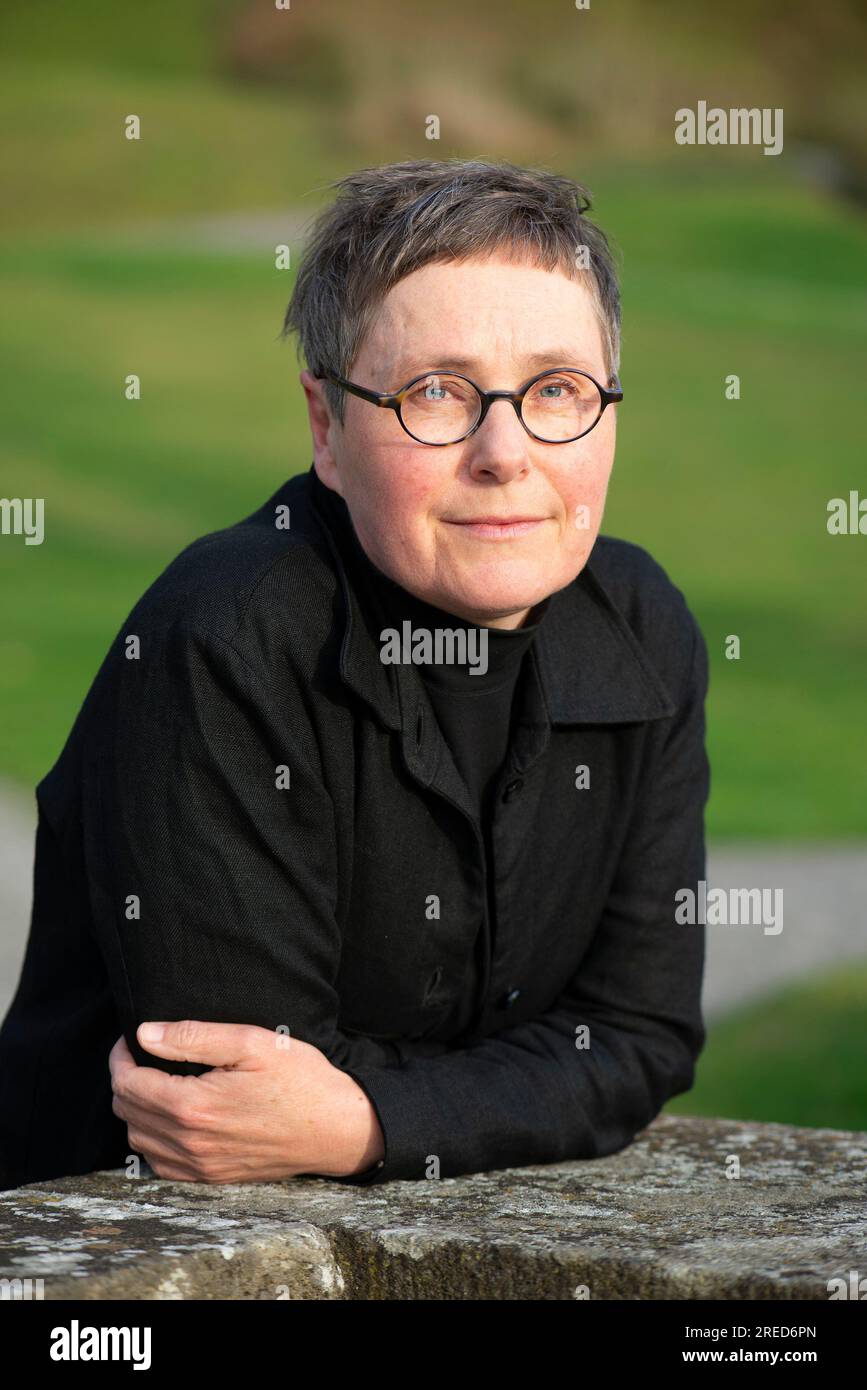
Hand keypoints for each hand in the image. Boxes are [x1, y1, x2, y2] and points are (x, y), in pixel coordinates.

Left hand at [109, 1020, 384, 1182]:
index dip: (121, 1057)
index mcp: (193, 1106)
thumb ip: (193, 1037)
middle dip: (126, 1079)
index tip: (131, 1039)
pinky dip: (153, 1139)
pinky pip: (160, 1165)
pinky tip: (171, 1118)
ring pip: (138, 1140)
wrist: (336, 1128)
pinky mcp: (211, 1179)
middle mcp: (190, 1143)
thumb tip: (145, 1033)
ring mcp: (200, 1166)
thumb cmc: (300, 1079)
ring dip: (137, 1109)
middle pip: (128, 1112)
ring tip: (156, 1082)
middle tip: (143, 1055)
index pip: (129, 1084)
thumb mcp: (251, 1043)